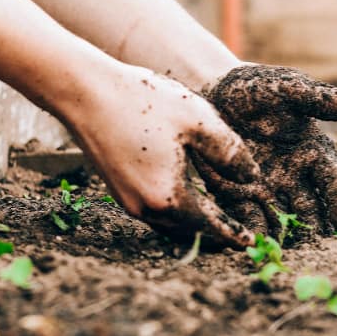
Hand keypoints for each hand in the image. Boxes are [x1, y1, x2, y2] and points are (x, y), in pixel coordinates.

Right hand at [64, 63, 258, 246]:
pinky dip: (176, 214)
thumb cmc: (143, 101)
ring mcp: (128, 201)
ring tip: (216, 220)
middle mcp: (146, 208)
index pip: (211, 225)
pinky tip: (186, 199)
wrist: (85, 92)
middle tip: (237, 235)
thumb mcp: (198, 120)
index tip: (252, 243)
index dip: (234, 234)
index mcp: (169, 196)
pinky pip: (155, 213)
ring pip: (170, 226)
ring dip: (194, 227)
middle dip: (215, 236)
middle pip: (189, 232)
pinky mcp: (118, 190)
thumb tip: (252, 177)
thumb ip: (230, 153)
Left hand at [197, 64, 336, 239]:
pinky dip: (253, 231)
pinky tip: (255, 245)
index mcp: (313, 152)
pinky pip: (249, 217)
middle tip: (319, 251)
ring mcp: (267, 188)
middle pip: (310, 208)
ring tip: (288, 256)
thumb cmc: (257, 89)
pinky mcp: (238, 194)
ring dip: (286, 237)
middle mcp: (294, 176)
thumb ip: (321, 100)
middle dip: (315, 230)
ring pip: (282, 218)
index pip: (332, 181)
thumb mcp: (289, 89)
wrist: (215, 93)